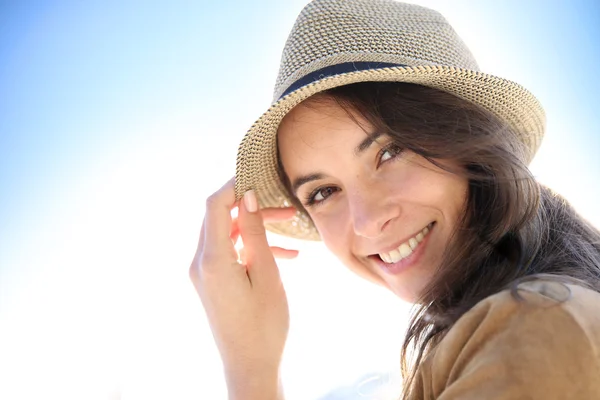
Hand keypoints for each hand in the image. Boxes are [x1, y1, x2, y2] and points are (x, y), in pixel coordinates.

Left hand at [189, 178, 296, 398]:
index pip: (214, 205)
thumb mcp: (266, 274)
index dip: (235, 185)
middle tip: (284, 207)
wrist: (250, 366)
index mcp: (211, 259)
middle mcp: (200, 263)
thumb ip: (255, 233)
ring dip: (255, 228)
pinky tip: (284, 254)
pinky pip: (229, 253)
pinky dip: (251, 247)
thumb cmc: (264, 325)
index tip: (259, 175)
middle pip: (220, 217)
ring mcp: (203, 273)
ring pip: (227, 234)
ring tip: (289, 228)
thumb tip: (247, 197)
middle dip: (251, 207)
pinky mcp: (211, 282)